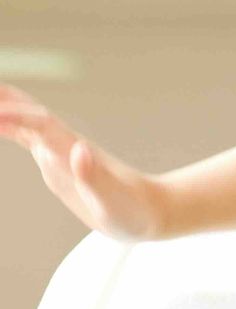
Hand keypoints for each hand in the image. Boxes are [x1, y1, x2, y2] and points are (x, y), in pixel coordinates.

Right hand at [0, 84, 163, 239]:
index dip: (17, 118)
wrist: (148, 210)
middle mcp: (64, 144)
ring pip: (27, 122)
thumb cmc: (132, 208)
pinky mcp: (56, 161)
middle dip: (7, 99)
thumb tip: (79, 149)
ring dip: (5, 107)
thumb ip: (95, 176)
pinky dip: (10, 127)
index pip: (42, 125)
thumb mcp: (112, 198)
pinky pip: (28, 137)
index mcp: (74, 151)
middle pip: (31, 112)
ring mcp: (59, 151)